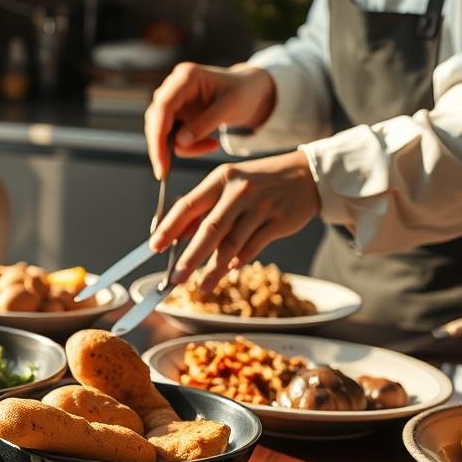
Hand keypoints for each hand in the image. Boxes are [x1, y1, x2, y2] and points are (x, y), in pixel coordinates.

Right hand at [144, 62, 276, 179]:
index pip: (163, 107)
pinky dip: (188, 146)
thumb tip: (179, 144)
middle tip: (166, 172)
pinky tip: (209, 143)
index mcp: (186, 76)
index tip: (160, 162)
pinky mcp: (175, 114)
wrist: (249, 91)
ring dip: (183, 147)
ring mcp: (173, 100)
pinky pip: (172, 136)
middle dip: (162, 147)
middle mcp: (174, 86)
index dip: (157, 136)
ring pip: (161, 131)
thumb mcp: (230, 108)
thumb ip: (204, 124)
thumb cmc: (243, 93)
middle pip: (156, 120)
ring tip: (211, 146)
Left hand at [150, 150, 319, 292]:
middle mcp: (239, 191)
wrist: (306, 175)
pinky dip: (238, 263)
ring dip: (213, 269)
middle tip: (174, 278)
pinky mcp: (278, 222)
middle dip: (189, 258)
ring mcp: (261, 207)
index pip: (188, 205)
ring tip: (200, 287)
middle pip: (209, 230)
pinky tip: (228, 272)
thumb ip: (205, 209)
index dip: (169, 228)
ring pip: (232, 245)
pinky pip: (253, 249)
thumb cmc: (259, 182)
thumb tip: (177, 238)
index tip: (155, 247)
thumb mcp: (229, 185)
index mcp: (221, 179)